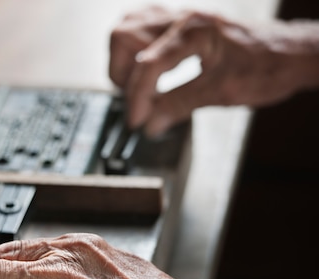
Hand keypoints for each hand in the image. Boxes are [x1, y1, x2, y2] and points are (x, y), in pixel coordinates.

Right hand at [109, 6, 318, 136]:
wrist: (292, 54)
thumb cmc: (268, 67)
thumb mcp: (221, 93)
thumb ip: (179, 106)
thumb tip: (151, 124)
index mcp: (195, 31)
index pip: (148, 65)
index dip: (137, 97)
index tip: (138, 121)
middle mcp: (184, 17)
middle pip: (125, 35)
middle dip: (123, 73)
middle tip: (137, 99)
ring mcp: (183, 16)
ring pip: (131, 25)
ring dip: (125, 58)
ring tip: (138, 84)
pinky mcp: (184, 22)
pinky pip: (145, 25)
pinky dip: (137, 49)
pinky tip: (146, 67)